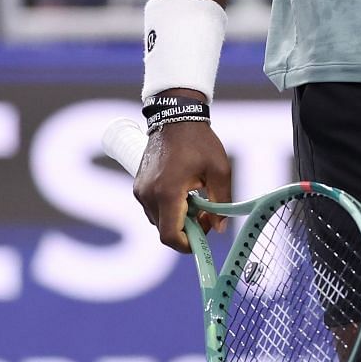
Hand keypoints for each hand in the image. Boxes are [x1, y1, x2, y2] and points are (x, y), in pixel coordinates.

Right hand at [133, 109, 232, 252]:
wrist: (175, 117)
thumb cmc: (199, 141)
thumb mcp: (219, 171)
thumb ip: (221, 202)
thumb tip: (219, 228)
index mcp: (167, 192)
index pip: (170, 235)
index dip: (187, 244)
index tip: (203, 237)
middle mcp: (148, 195)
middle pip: (165, 230)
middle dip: (186, 229)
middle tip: (206, 213)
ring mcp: (141, 190)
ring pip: (158, 220)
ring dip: (177, 218)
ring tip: (196, 199)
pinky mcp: (139, 186)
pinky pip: (153, 208)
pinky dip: (168, 208)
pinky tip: (184, 192)